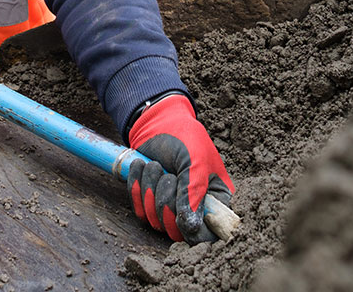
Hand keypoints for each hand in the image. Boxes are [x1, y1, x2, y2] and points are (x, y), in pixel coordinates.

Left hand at [126, 93, 233, 242]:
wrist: (157, 121)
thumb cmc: (184, 137)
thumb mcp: (195, 162)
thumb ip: (194, 193)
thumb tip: (190, 227)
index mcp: (216, 198)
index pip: (210, 232)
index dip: (195, 231)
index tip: (182, 215)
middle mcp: (195, 208)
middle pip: (178, 231)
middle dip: (167, 201)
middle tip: (168, 175)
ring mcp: (172, 207)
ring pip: (156, 222)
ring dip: (150, 190)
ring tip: (154, 166)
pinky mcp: (151, 202)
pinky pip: (140, 211)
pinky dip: (136, 188)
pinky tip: (141, 166)